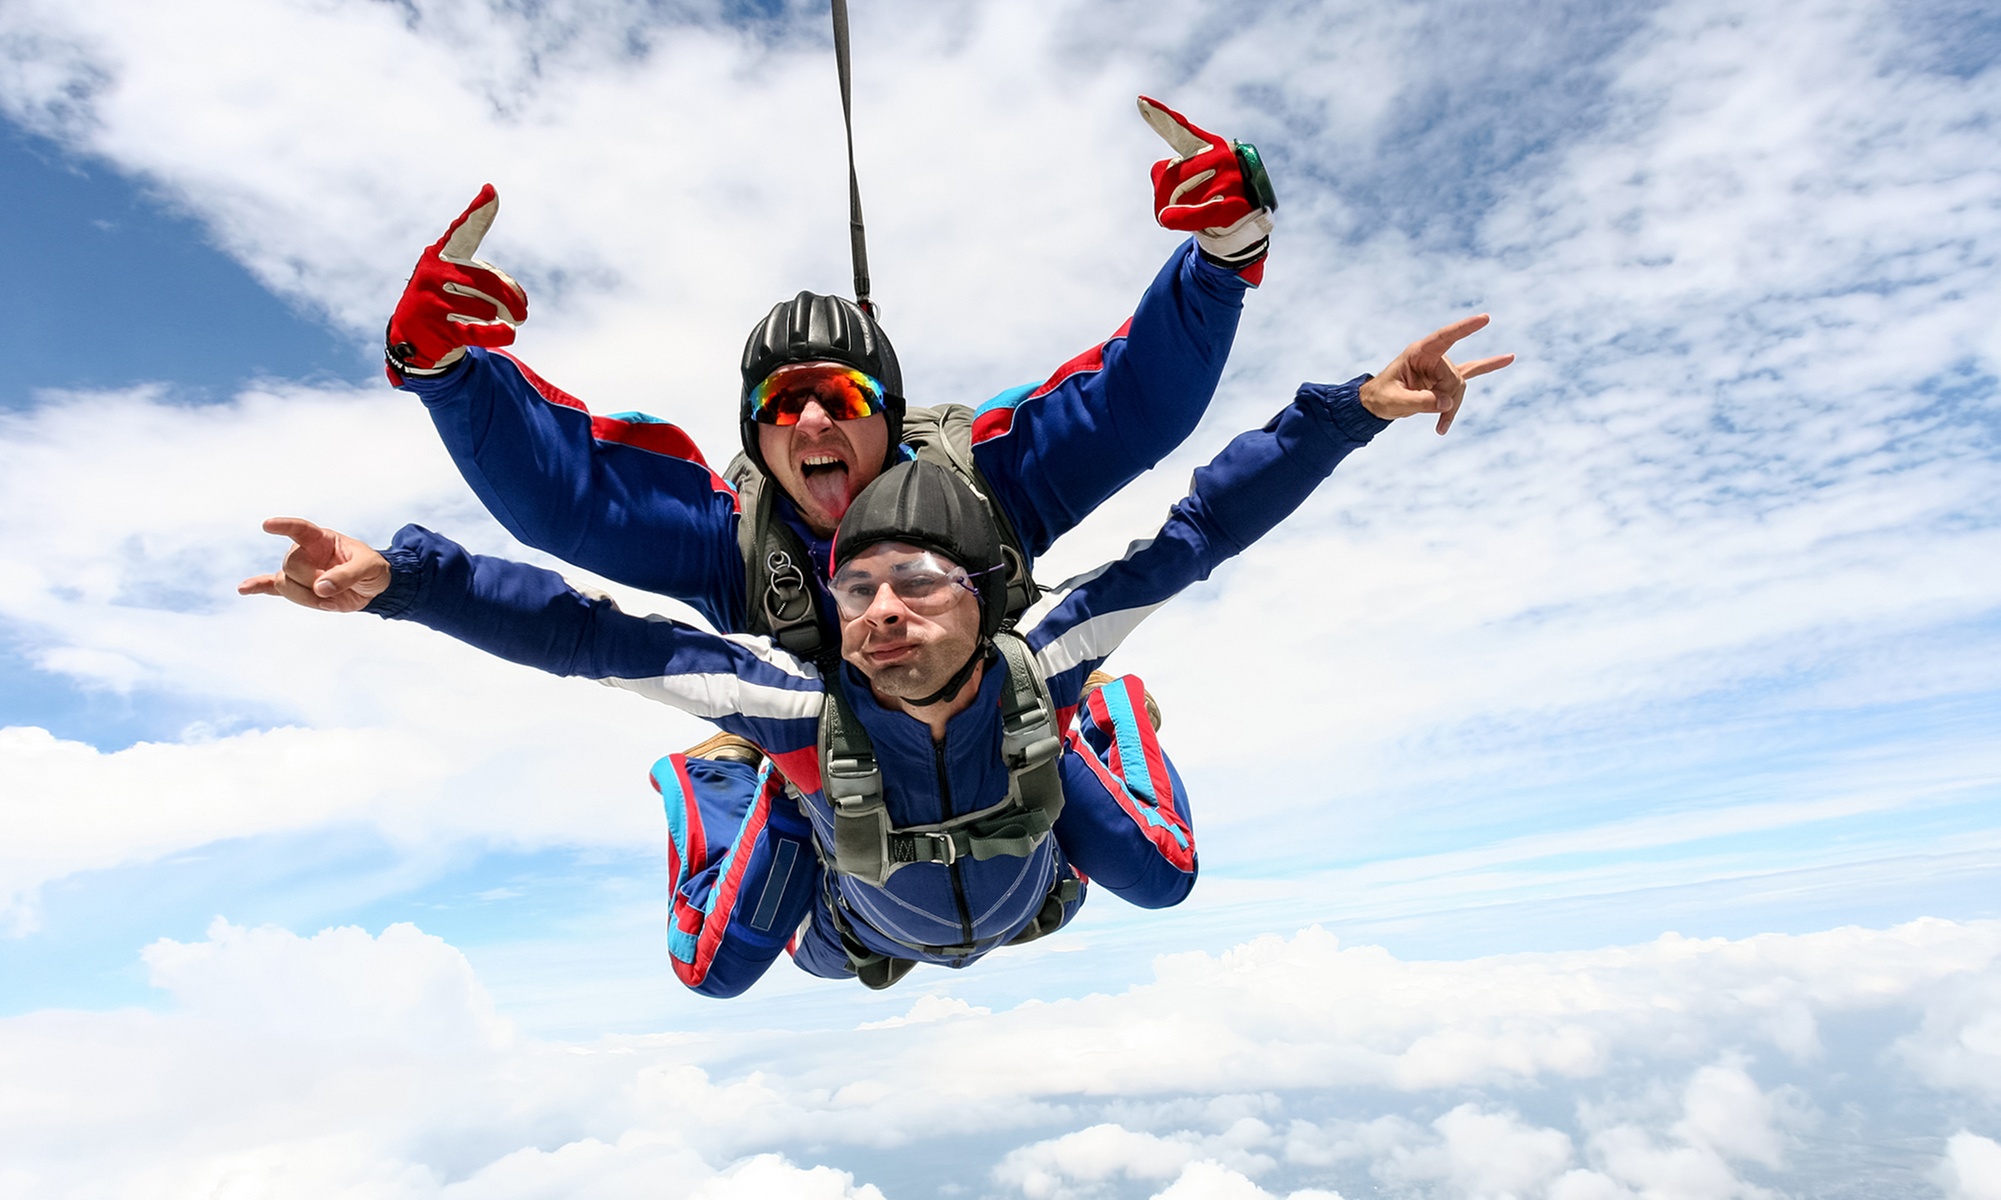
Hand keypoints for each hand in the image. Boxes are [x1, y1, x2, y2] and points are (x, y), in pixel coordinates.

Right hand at [238, 518, 390, 612]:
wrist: (372, 588)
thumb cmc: (372, 570)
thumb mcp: (369, 569)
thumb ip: (346, 575)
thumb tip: (320, 587)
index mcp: (322, 539)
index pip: (299, 529)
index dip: (284, 526)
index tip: (267, 525)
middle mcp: (305, 552)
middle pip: (290, 565)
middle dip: (312, 581)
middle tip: (335, 586)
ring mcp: (299, 570)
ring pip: (284, 584)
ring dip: (306, 598)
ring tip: (328, 599)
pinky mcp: (298, 588)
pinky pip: (272, 587)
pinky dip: (258, 587)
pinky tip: (243, 589)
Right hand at [385, 184, 526, 378]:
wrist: (412, 339)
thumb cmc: (446, 303)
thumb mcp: (465, 285)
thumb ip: (494, 282)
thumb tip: (518, 303)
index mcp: (441, 255)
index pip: (463, 230)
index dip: (478, 212)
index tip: (491, 191)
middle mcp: (434, 272)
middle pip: (488, 282)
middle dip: (510, 299)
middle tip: (523, 312)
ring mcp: (433, 300)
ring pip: (487, 308)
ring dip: (499, 318)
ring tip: (498, 322)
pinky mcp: (438, 329)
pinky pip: (480, 330)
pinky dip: (499, 333)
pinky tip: (509, 332)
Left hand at [1137, 96, 1274, 265]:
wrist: (1245, 219)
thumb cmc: (1210, 194)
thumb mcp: (1185, 178)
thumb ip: (1163, 178)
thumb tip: (1164, 214)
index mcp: (1208, 144)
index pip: (1179, 129)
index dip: (1160, 116)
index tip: (1140, 99)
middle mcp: (1219, 156)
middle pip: (1169, 174)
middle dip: (1166, 194)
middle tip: (1187, 201)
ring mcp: (1228, 178)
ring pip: (1178, 196)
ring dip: (1176, 209)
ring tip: (1198, 211)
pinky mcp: (1233, 204)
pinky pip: (1198, 212)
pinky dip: (1181, 218)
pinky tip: (1167, 219)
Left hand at [1359, 314, 1515, 434]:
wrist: (1378, 404)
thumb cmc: (1381, 397)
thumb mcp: (1395, 401)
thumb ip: (1420, 402)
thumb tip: (1447, 404)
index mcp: (1418, 352)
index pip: (1444, 337)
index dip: (1464, 329)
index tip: (1484, 318)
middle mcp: (1433, 356)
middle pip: (1454, 376)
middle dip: (1447, 398)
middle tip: (1436, 418)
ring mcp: (1441, 367)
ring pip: (1459, 387)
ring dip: (1453, 408)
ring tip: (1441, 427)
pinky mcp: (1445, 379)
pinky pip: (1472, 372)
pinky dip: (1489, 367)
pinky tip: (1509, 358)